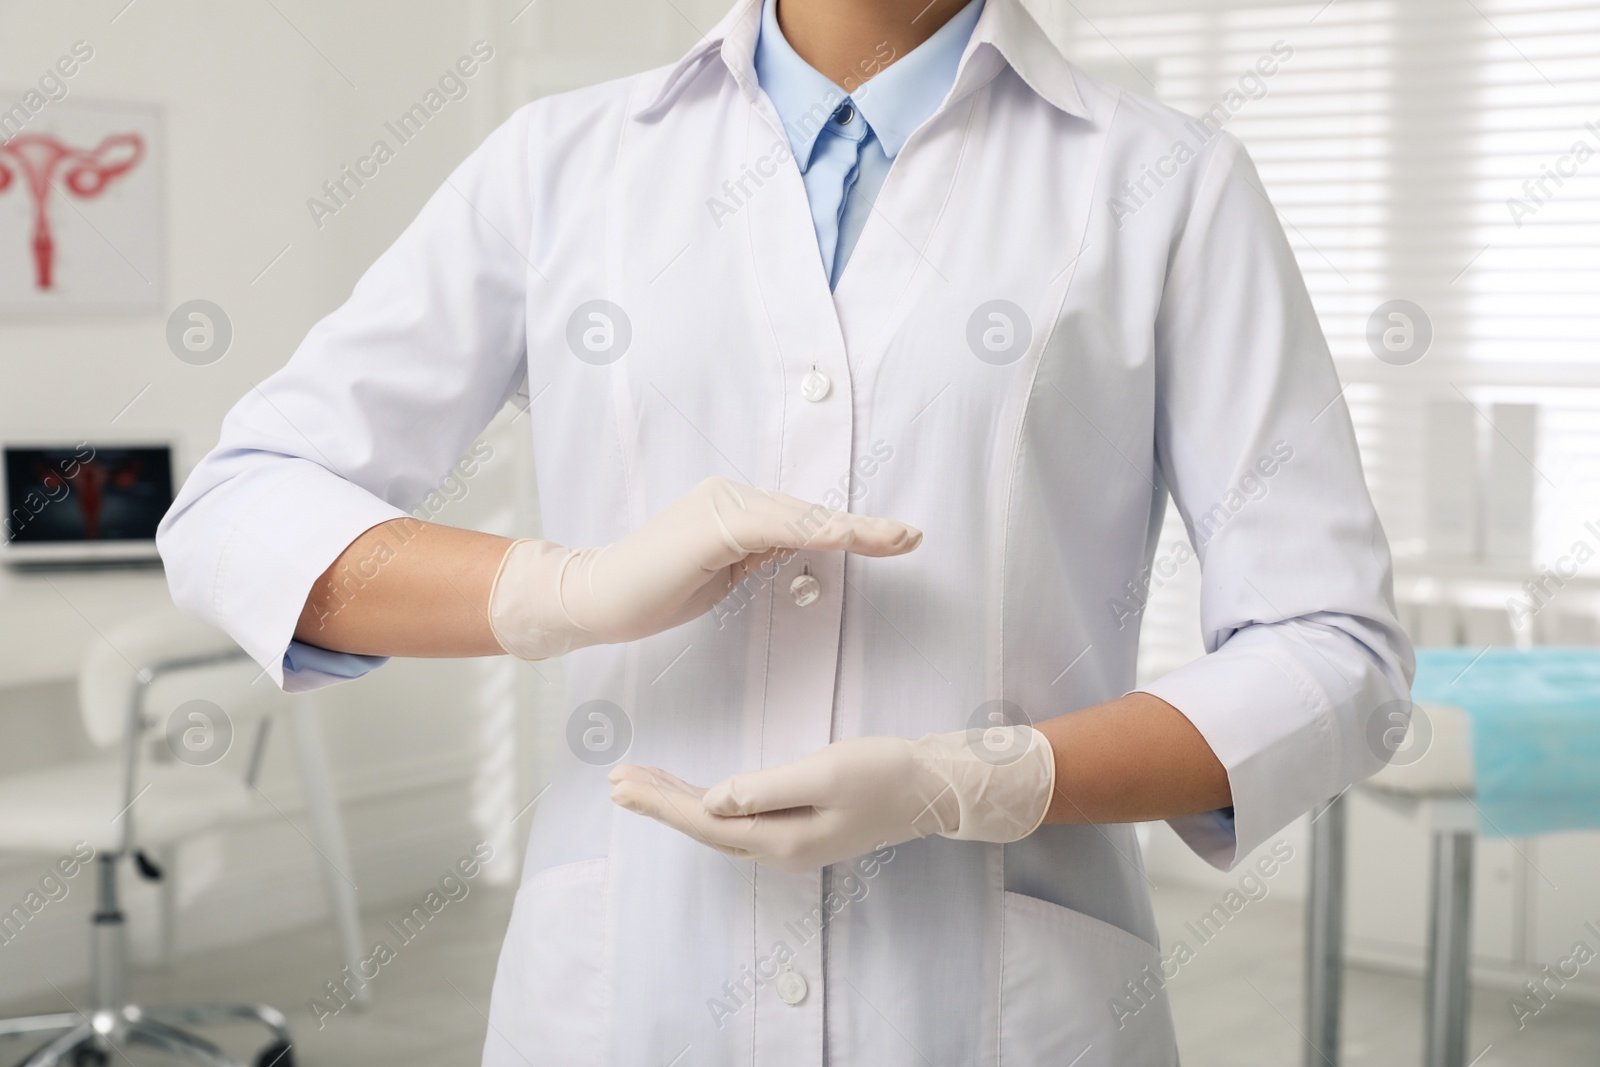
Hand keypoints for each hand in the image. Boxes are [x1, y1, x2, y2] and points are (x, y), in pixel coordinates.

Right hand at [488, 476, 920, 658]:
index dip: (849, 528)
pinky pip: (774, 526)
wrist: (595, 598)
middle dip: (863, 527)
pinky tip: (846, 537)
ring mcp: (720, 504)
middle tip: (912, 537)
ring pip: (799, 517)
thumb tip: (799, 546)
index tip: (895, 538)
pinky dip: (814, 530)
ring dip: (852, 528)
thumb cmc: (653, 591)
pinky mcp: (712, 522)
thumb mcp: (722, 573)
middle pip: (807, 514)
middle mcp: (729, 495)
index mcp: (733, 507)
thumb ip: (757, 555)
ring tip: (897, 539)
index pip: (801, 519)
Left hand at [609, 727, 1055, 872]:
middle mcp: (781, 849)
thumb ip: (765, 787)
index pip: (704, 821)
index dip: (660, 803)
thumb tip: (711, 799)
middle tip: (615, 778)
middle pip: (705, 826)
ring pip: (720, 823)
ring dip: (678, 801)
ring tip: (640, 782)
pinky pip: (740, 818)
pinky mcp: (802, 826)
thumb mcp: (824, 772)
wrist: (936, 786)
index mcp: (782, 840)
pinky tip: (693, 791)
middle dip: (659, 803)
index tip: (622, 780)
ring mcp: (792, 841)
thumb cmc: (885, 772)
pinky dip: (709, 800)